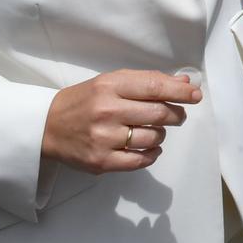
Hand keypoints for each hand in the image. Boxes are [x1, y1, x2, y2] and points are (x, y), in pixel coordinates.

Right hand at [41, 69, 200, 174]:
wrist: (47, 127)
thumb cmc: (84, 101)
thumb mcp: (111, 82)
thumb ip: (147, 81)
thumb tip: (185, 82)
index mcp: (109, 86)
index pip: (155, 87)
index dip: (181, 91)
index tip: (195, 95)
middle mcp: (107, 111)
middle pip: (159, 114)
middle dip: (177, 115)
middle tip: (179, 115)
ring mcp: (104, 138)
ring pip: (153, 138)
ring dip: (161, 135)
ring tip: (154, 130)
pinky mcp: (101, 162)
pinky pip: (141, 161)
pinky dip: (152, 155)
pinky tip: (149, 148)